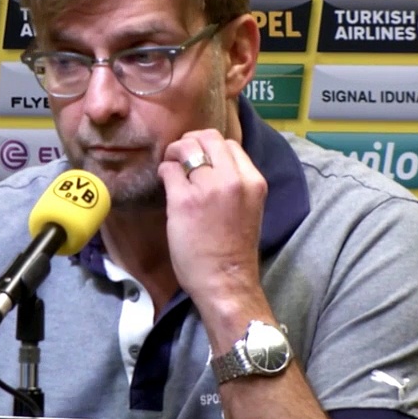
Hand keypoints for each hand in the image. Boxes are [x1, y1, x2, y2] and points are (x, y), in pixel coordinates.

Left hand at [158, 129, 267, 311]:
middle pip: (208, 137)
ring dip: (174, 153)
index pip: (230, 144)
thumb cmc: (234, 249)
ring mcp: (208, 188)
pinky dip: (164, 171)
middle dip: (190, 141)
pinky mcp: (184, 200)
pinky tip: (165, 182)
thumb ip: (234, 183)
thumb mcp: (247, 206)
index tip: (199, 159)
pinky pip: (169, 170)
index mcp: (253, 181)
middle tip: (180, 156)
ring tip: (171, 167)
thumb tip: (210, 164)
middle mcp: (234, 179)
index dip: (210, 147)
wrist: (226, 281)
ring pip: (187, 147)